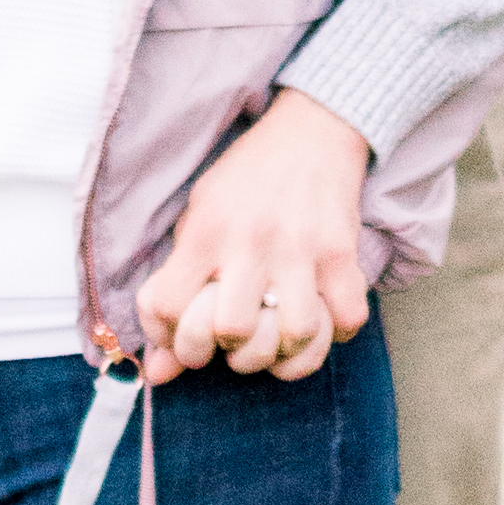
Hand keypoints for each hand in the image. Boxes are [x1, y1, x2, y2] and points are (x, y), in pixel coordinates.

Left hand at [135, 86, 370, 382]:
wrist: (311, 132)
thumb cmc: (245, 181)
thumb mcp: (198, 219)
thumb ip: (173, 290)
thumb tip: (157, 372)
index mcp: (205, 231)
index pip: (169, 307)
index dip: (169, 339)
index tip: (182, 340)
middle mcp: (250, 241)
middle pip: (233, 330)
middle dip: (231, 350)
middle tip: (236, 341)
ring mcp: (300, 248)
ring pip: (295, 333)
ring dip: (285, 350)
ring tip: (278, 338)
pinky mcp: (341, 252)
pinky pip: (347, 318)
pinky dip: (336, 332)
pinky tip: (321, 321)